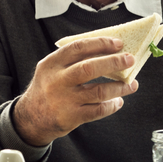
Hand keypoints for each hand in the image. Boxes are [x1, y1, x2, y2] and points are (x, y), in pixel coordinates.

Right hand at [14, 37, 138, 146]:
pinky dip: (111, 105)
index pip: (78, 48)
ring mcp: (64, 100)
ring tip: (132, 84)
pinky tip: (118, 101)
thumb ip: (72, 60)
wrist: (31, 118)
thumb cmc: (48, 89)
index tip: (118, 43)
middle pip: (89, 68)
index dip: (100, 44)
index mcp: (51, 64)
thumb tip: (108, 52)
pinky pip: (98, 110)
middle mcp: (57, 81)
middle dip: (114, 62)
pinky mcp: (71, 117)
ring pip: (99, 91)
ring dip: (119, 87)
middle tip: (130, 60)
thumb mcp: (51, 70)